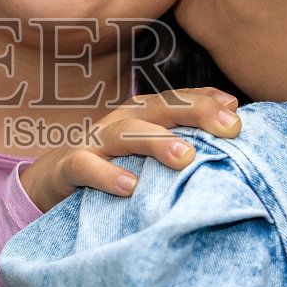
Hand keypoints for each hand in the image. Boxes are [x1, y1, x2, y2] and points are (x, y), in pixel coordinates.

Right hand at [18, 87, 240, 212]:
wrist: (50, 182)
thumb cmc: (113, 167)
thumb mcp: (147, 156)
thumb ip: (182, 148)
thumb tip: (230, 145)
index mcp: (142, 116)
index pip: (178, 99)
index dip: (206, 100)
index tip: (236, 109)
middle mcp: (120, 122)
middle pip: (159, 108)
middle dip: (196, 112)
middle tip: (230, 126)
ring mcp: (93, 143)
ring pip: (125, 134)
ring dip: (156, 141)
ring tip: (185, 157)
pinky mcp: (69, 167)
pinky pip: (86, 167)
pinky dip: (107, 175)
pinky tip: (130, 187)